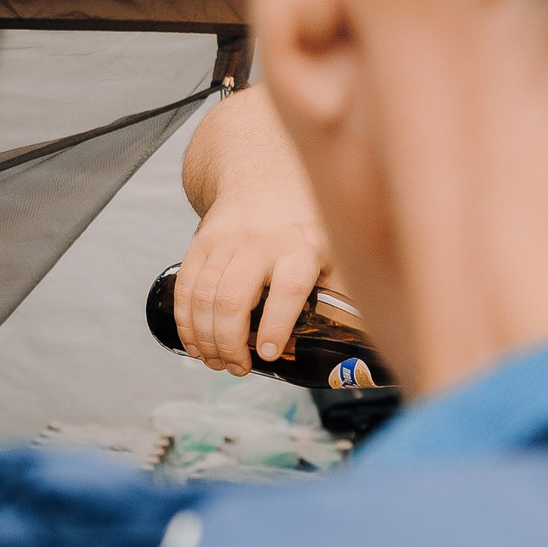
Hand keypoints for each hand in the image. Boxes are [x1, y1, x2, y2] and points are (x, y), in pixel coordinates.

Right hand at [175, 193, 331, 375]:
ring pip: (204, 297)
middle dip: (229, 343)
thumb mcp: (334, 252)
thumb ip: (342, 292)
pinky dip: (185, 321)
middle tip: (237, 367)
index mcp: (301, 247)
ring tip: (216, 361)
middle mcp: (260, 243)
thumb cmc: (305, 224)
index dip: (275, 325)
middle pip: (233, 299)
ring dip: (206, 338)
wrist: (264, 179)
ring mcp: (226, 242)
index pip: (288, 289)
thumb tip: (361, 337)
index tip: (267, 354)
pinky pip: (185, 287)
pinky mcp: (201, 243)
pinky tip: (195, 342)